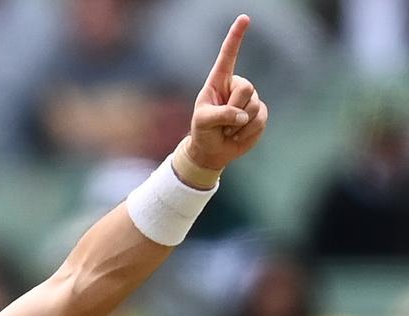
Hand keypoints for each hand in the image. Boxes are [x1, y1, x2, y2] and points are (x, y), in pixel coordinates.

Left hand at [184, 15, 268, 173]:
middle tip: (222, 122)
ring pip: (253, 106)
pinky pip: (259, 119)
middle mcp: (236, 86)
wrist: (213, 151)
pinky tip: (236, 134)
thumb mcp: (203, 121)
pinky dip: (246, 132)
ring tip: (227, 129)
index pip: (228, 56)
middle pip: (246, 88)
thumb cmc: (203, 131)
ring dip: (238, 124)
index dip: (236, 37)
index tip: (244, 18)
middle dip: (233, 108)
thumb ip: (220, 114)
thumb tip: (241, 115)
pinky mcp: (260, 114)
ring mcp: (250, 99)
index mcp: (219, 81)